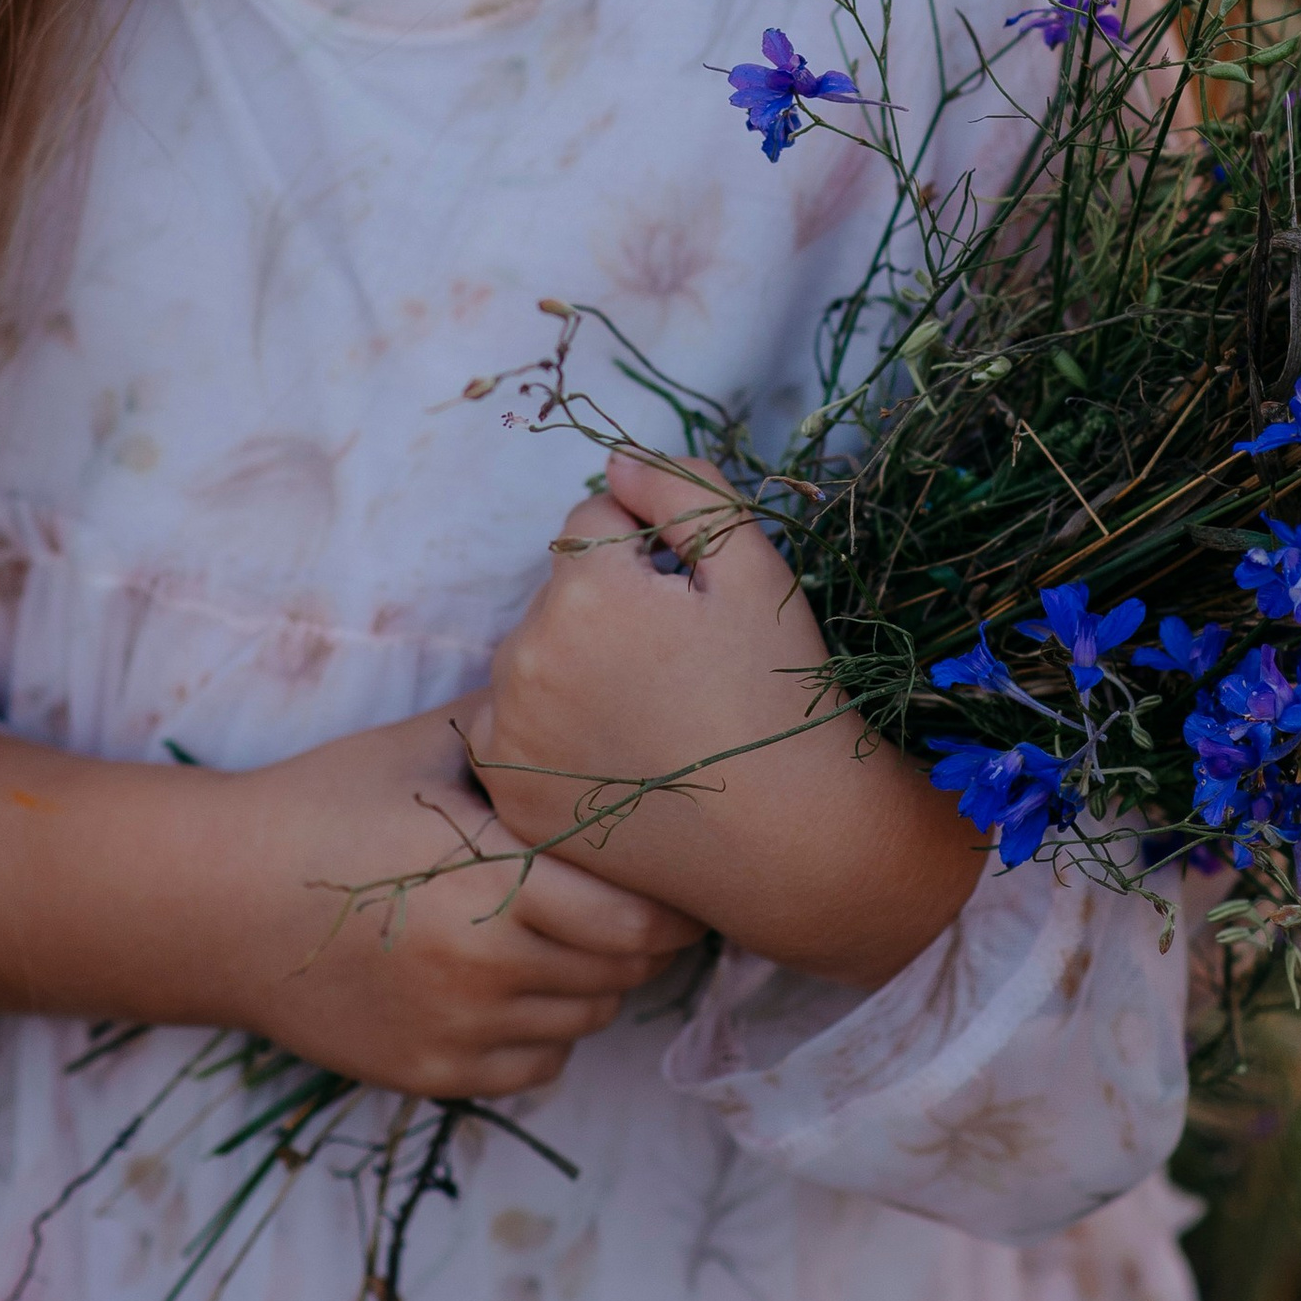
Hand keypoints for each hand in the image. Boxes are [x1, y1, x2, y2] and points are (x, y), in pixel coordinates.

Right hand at [0, 700, 703, 1104]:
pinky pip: (537, 1064)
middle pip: (625, 973)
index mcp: (497, 881)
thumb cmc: (325, 805)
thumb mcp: (423, 746)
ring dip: (599, 978)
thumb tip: (595, 678)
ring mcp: (458, 1032)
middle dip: (647, 935)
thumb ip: (515, 722)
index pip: (639, 919)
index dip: (670, 895)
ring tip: (580, 927)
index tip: (672, 861)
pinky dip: (549, 1027)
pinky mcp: (431, 1076)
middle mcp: (487, 970)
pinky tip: (524, 977)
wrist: (217, 902)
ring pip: (587, 1019)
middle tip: (643, 892)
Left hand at [465, 455, 984, 991]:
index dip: (654, 549)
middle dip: (611, 604)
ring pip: (535, 654)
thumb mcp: (754, 567)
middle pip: (559, 588)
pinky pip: (514, 725)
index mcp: (582, 591)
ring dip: (577, 662)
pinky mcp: (509, 796)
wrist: (792, 839)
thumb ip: (681, 488)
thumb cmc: (781, 694)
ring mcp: (509, 736)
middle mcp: (524, 659)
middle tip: (681, 666)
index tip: (696, 606)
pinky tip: (618, 754)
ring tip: (654, 713)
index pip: (595, 518)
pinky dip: (552, 728)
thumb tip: (613, 461)